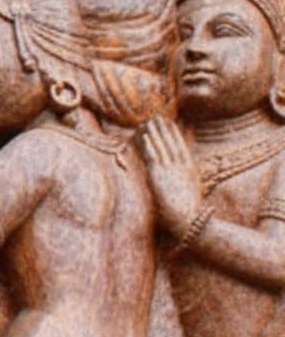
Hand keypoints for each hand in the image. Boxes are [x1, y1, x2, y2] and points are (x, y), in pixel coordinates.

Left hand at [142, 117, 202, 231]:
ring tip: (149, 120)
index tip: (172, 123)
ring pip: (161, 145)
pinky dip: (149, 143)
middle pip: (171, 142)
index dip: (176, 134)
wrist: (187, 220)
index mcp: (190, 169)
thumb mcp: (193, 192)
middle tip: (159, 116)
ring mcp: (170, 169)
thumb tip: (186, 178)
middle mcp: (181, 166)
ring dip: (155, 132)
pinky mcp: (159, 174)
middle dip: (165, 129)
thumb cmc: (189, 211)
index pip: (182, 147)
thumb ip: (188, 181)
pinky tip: (144, 134)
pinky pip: (153, 154)